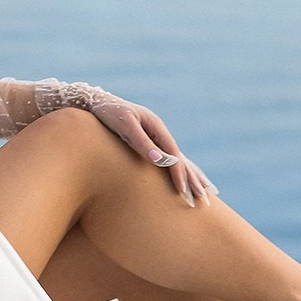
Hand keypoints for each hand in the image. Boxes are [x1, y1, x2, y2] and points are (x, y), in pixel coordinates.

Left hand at [82, 93, 213, 207]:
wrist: (96, 101)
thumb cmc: (109, 113)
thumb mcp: (124, 125)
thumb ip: (141, 142)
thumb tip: (160, 160)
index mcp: (156, 126)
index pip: (173, 154)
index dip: (178, 173)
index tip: (182, 191)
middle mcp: (159, 131)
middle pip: (181, 158)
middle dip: (193, 178)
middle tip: (203, 199)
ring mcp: (154, 136)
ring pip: (177, 159)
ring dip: (190, 176)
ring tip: (204, 191)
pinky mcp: (147, 141)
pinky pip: (168, 158)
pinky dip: (178, 170)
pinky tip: (182, 177)